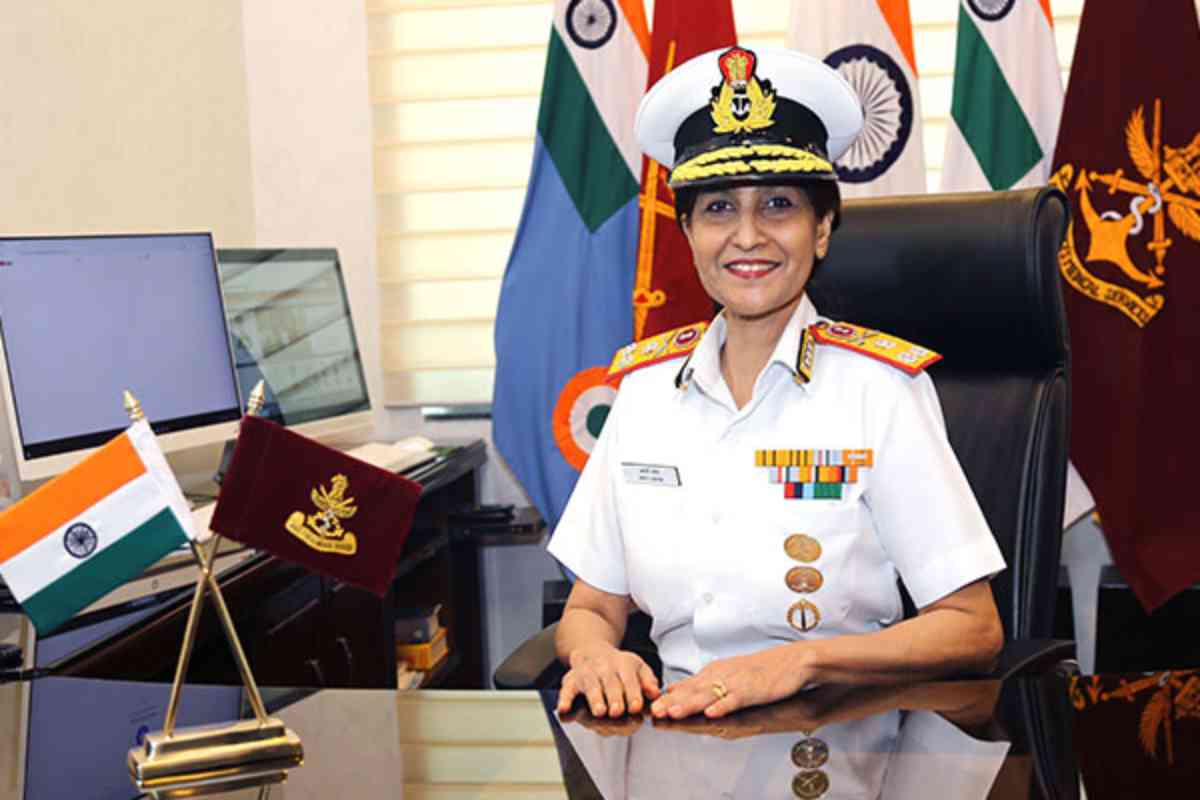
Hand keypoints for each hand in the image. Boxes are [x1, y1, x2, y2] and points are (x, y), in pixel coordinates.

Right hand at [557, 644, 660, 716]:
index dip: (633, 693)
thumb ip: (649, 682)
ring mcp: (586, 673)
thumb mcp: (638, 668)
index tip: (636, 707)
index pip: (630, 679)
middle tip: (617, 712)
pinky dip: (564, 700)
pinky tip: (563, 710)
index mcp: (623, 664)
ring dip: (595, 698)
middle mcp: (604, 666)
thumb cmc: (619, 667)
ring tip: (599, 712)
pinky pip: (566, 690)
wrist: (591, 650)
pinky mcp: (570, 680)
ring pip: (590, 685)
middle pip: (610, 683)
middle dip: (614, 697)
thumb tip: (655, 693)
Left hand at [650, 644, 812, 719]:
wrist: (792, 660)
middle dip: (672, 702)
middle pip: (693, 691)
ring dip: (690, 704)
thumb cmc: (761, 669)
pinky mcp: (753, 690)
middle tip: (653, 712)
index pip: (686, 686)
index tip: (650, 706)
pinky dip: (723, 705)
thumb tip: (674, 689)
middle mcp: (722, 675)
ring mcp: (737, 683)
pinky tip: (712, 713)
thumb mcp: (727, 672)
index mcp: (714, 672)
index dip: (667, 697)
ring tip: (674, 712)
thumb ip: (702, 682)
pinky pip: (735, 699)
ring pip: (709, 694)